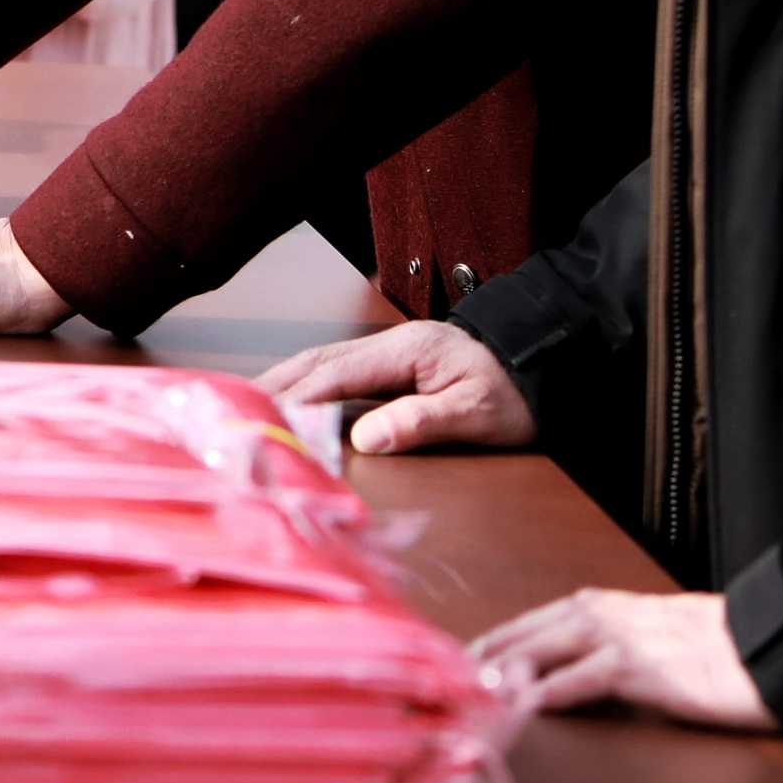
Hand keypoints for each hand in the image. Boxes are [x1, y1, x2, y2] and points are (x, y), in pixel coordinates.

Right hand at [258, 320, 535, 454]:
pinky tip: (291, 397)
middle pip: (318, 359)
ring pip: (323, 359)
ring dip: (286, 380)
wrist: (546, 361)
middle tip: (236, 408)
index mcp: (407, 351)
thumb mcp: (479, 415)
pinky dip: (307, 381)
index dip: (298, 397)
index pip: (337, 374)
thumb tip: (367, 439)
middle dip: (276, 383)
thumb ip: (422, 423)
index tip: (264, 418)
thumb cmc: (517, 394)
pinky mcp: (394, 361)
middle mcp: (390, 343)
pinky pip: (338, 368)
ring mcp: (390, 349)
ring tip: (251, 403)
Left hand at [476, 589, 776, 731]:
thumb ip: (608, 646)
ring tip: (471, 692)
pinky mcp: (638, 667)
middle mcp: (599, 614)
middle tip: (448, 680)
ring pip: (540, 652)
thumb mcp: (650, 635)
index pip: (529, 623)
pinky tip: (525, 705)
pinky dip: (549, 692)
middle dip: (484, 657)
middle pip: (522, 634)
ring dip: (503, 673)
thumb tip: (573, 670)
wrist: (770, 646)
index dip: (494, 643)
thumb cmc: (716, 645)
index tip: (462, 661)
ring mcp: (616, 638)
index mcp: (600, 604)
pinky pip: (580, 680)